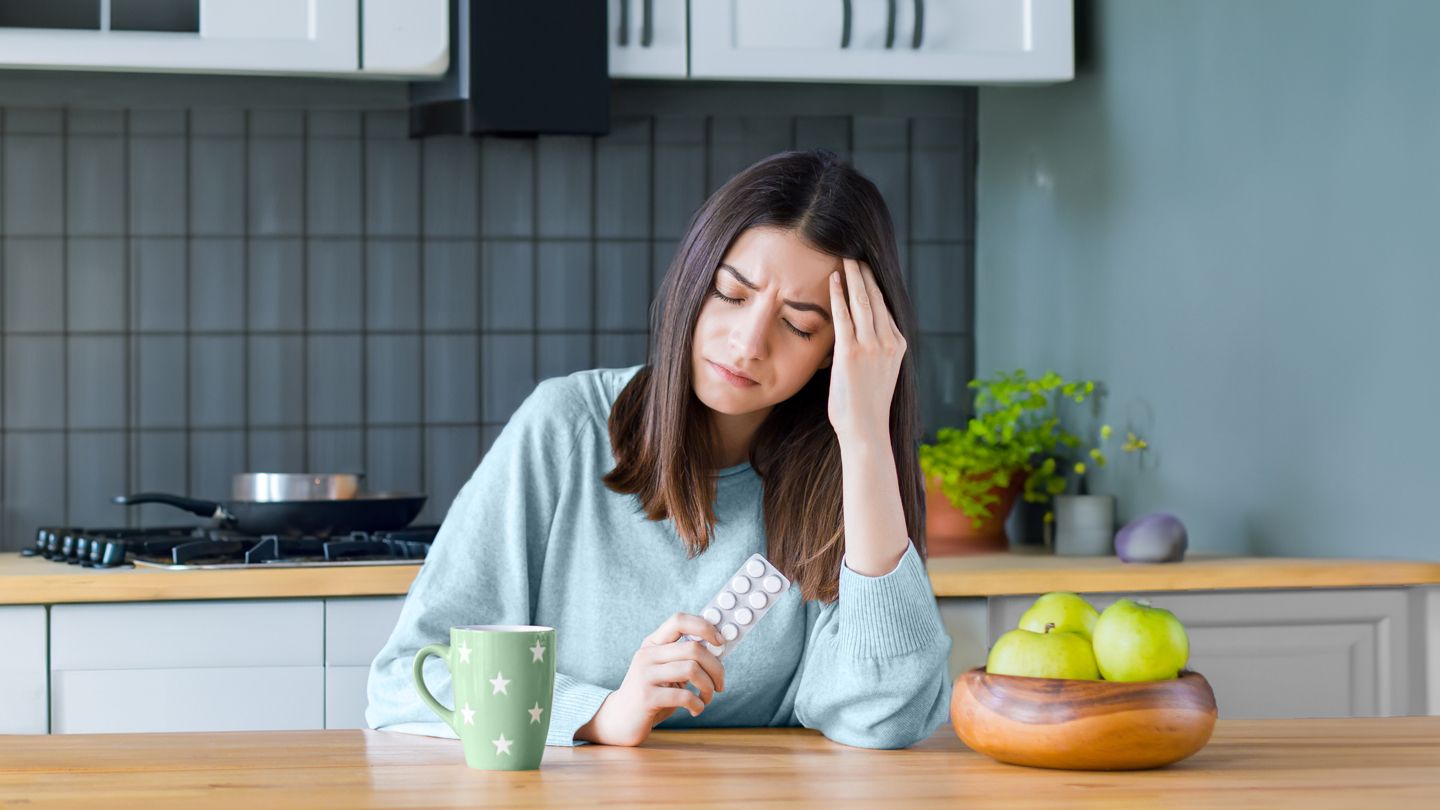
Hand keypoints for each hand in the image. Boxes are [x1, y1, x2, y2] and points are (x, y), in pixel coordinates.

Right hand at [574, 613, 725, 746]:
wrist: (619, 720)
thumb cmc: (651, 694)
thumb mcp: (665, 671)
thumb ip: (684, 659)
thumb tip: (719, 650)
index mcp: (653, 644)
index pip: (679, 620)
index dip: (704, 627)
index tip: (720, 641)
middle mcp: (647, 655)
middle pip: (693, 648)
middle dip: (716, 667)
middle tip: (720, 684)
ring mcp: (645, 675)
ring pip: (692, 669)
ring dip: (708, 687)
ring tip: (706, 698)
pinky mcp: (646, 697)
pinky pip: (684, 696)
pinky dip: (697, 704)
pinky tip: (696, 709)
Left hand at [827, 258, 905, 445]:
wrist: (866, 429)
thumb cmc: (866, 407)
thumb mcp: (879, 374)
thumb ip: (874, 352)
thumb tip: (860, 338)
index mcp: (898, 345)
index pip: (885, 308)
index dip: (874, 287)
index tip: (866, 271)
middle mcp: (889, 342)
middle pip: (876, 299)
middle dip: (866, 274)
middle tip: (856, 255)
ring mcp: (872, 346)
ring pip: (863, 301)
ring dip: (854, 276)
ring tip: (846, 258)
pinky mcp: (852, 352)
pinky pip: (844, 315)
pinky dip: (839, 294)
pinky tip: (834, 279)